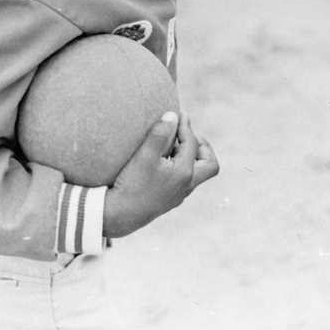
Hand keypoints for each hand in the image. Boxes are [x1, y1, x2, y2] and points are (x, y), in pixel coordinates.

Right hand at [102, 111, 219, 238]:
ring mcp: (179, 195)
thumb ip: (160, 133)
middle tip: (186, 136)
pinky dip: (180, 167)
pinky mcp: (170, 200)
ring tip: (172, 146)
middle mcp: (187, 185)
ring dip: (190, 157)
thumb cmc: (132, 184)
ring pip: (197, 174)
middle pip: (210, 165)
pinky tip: (162, 162)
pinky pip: (184, 181)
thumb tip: (172, 116)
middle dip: (202, 147)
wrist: (120, 215)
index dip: (185, 126)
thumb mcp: (145, 155)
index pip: (192, 143)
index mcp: (185, 173)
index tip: (178, 114)